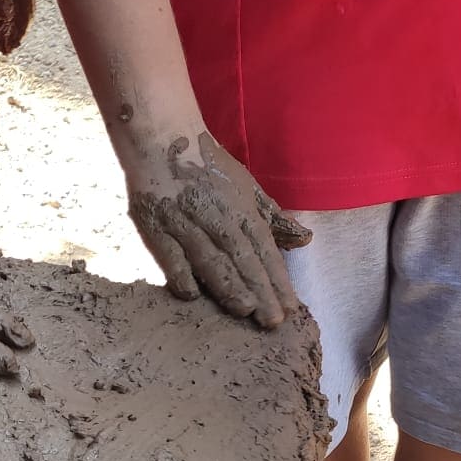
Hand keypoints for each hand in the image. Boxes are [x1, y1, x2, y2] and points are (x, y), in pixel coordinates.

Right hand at [122, 131, 311, 328]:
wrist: (160, 138)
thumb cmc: (207, 168)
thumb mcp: (246, 188)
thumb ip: (273, 218)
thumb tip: (305, 239)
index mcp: (241, 209)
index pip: (264, 249)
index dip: (278, 279)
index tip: (290, 308)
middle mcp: (216, 216)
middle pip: (241, 258)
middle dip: (259, 289)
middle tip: (272, 321)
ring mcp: (184, 221)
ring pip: (209, 256)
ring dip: (227, 284)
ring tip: (244, 310)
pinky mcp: (154, 225)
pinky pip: (168, 252)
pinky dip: (179, 271)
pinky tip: (192, 295)